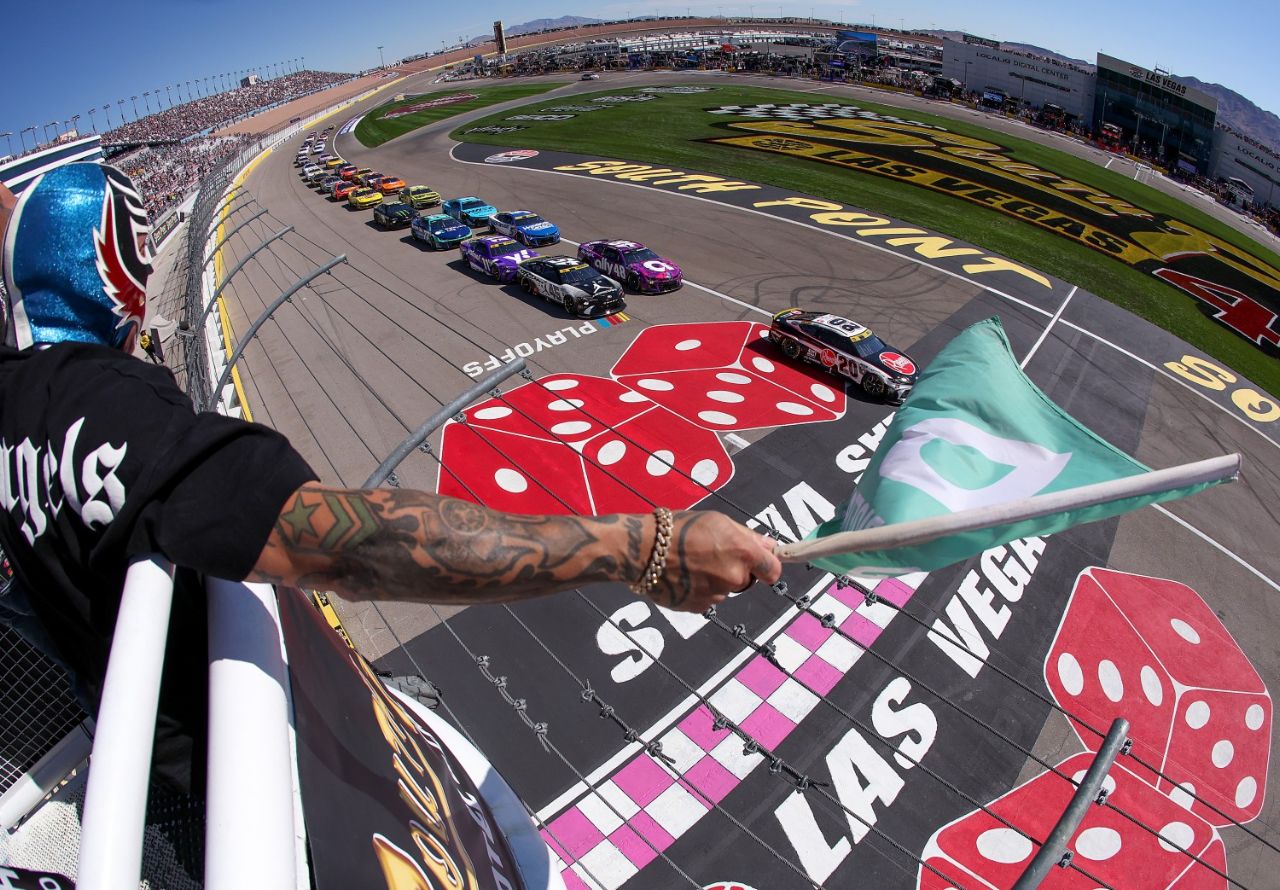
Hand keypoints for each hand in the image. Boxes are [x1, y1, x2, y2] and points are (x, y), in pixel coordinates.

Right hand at [643, 511, 781, 612]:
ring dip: (715, 580)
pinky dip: (700, 590)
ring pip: (725, 589)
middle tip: (711, 555)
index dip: (766, 567)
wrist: (643, 550)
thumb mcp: (717, 520)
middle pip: (745, 579)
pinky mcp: (699, 607)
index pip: (773, 571)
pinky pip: (707, 599)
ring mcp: (717, 595)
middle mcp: (734, 577)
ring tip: (691, 564)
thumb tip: (770, 546)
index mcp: (743, 552)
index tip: (758, 564)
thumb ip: (747, 536)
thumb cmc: (680, 528)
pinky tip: (684, 577)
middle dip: (735, 570)